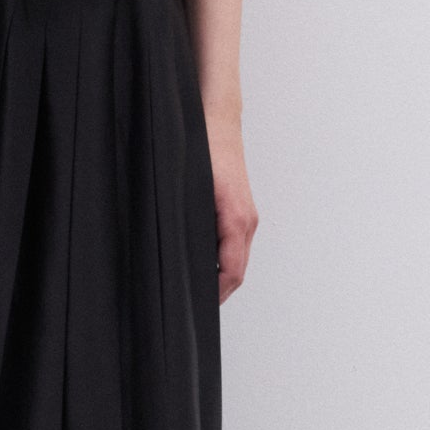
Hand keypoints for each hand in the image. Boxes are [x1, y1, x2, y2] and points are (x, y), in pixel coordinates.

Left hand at [206, 112, 257, 302]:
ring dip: (221, 276)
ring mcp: (247, 216)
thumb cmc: (204, 150)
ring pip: (237, 258)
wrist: (217, 121)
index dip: (216, 295)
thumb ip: (190, 226)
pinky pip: (235, 244)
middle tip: (191, 305)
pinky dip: (223, 259)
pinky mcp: (241, 210)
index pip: (232, 273)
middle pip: (237, 272)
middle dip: (217, 291)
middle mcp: (247, 221)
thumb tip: (182, 258)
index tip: (196, 308)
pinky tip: (202, 261)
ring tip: (194, 287)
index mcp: (236, 221)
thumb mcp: (191, 192)